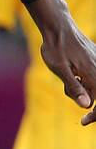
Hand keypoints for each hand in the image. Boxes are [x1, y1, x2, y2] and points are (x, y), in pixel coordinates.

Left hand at [28, 0, 95, 124]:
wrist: (58, 27)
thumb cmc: (56, 48)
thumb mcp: (61, 70)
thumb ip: (75, 88)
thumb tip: (87, 105)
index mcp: (94, 74)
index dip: (95, 115)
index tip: (83, 121)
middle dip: (81, 97)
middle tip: (66, 89)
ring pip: (92, 85)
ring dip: (79, 87)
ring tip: (66, 75)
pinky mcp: (94, 59)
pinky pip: (91, 76)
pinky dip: (81, 78)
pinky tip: (71, 69)